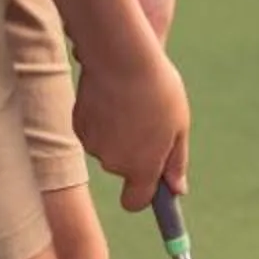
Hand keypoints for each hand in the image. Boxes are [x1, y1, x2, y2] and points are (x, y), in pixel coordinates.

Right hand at [74, 46, 189, 210]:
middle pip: (125, 168)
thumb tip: (177, 191)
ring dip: (120, 131)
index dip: (144, 195)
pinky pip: (95, 129)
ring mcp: (94, 145)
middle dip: (136, 151)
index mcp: (142, 167)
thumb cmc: (158, 90)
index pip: (136, 202)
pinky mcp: (79, 125)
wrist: (122, 56)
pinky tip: (113, 95)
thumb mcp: (179, 126)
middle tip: (151, 117)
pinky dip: (104, 118)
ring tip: (133, 100)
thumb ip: (175, 162)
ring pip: (109, 146)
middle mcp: (114, 163)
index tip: (152, 186)